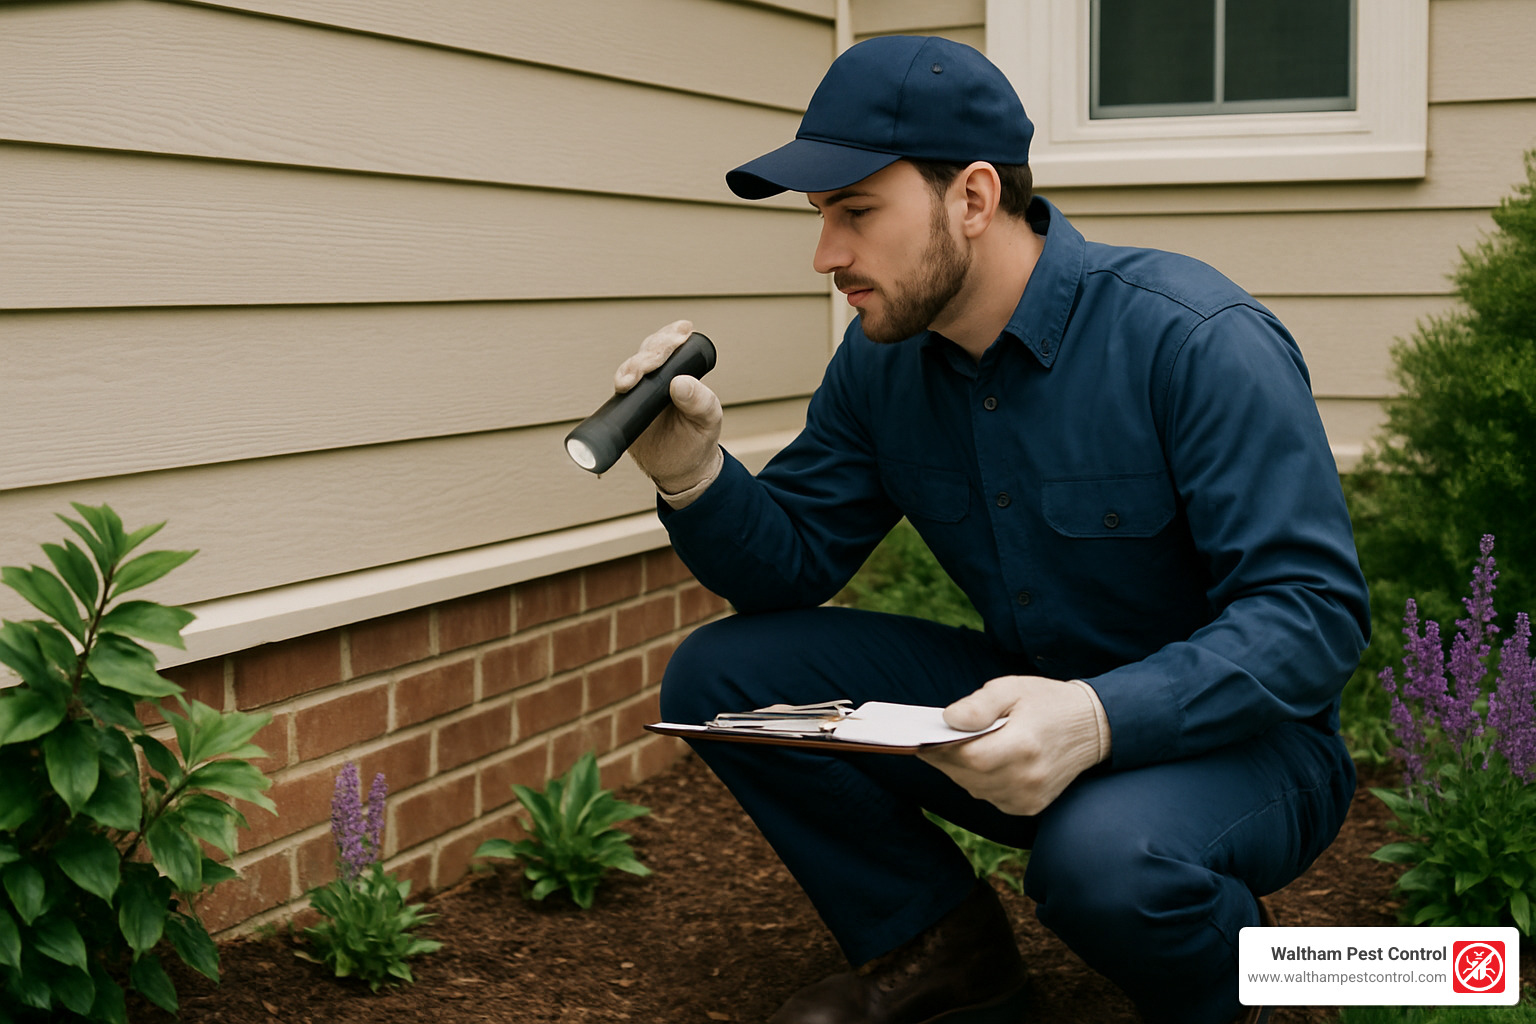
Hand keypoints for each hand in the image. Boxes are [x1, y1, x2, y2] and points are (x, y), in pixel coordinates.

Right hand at [615, 320, 723, 495]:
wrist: (680, 470)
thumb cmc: (697, 438)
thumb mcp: (708, 420)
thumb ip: (701, 402)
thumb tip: (679, 382)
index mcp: (682, 371)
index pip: (673, 344)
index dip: (670, 337)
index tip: (675, 340)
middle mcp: (658, 377)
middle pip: (648, 351)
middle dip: (648, 354)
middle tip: (651, 364)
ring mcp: (639, 391)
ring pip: (630, 368)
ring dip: (630, 369)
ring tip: (630, 381)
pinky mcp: (625, 408)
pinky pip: (617, 393)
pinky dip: (619, 385)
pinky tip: (622, 388)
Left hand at [918, 675, 1109, 816]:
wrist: (1091, 727)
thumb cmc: (1047, 702)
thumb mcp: (1012, 689)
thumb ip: (979, 704)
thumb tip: (948, 720)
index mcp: (1023, 746)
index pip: (969, 757)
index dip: (941, 749)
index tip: (923, 737)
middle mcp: (1027, 778)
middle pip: (968, 775)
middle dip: (945, 759)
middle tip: (929, 741)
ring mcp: (1029, 797)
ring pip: (974, 789)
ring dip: (960, 771)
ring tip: (951, 749)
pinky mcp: (1029, 807)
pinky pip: (989, 796)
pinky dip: (978, 781)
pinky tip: (980, 762)